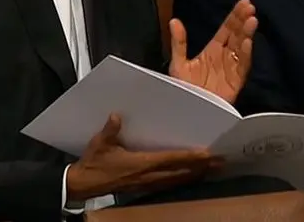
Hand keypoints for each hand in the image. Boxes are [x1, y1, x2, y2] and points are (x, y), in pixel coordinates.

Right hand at [66, 114, 221, 199]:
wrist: (82, 185)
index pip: (172, 159)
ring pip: (178, 179)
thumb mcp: (100, 144)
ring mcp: (148, 183)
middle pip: (181, 172)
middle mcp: (149, 175)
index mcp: (141, 163)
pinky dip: (184, 180)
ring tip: (213, 169)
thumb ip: (110, 130)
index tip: (207, 154)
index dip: (190, 157)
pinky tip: (192, 177)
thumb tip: (117, 116)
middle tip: (221, 161)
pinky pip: (170, 184)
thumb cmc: (93, 163)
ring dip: (196, 174)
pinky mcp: (145, 187)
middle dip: (201, 167)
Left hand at [169, 0, 257, 102]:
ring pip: (242, 47)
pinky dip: (246, 54)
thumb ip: (179, 43)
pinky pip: (243, 66)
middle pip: (237, 34)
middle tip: (250, 7)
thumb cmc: (184, 89)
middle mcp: (225, 56)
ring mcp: (232, 68)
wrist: (189, 112)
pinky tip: (247, 42)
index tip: (244, 2)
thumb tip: (174, 20)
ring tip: (252, 20)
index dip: (235, 16)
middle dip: (243, 20)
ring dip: (247, 33)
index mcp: (213, 49)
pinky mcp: (236, 81)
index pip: (227, 29)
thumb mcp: (179, 64)